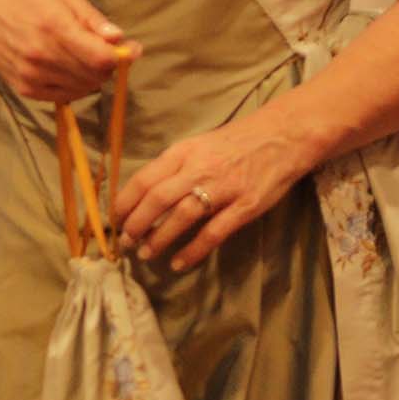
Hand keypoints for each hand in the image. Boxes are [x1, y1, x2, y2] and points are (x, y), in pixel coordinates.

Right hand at [0, 0, 134, 103]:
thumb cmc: (24, 1)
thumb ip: (91, 17)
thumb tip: (119, 39)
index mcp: (54, 27)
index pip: (100, 57)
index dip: (122, 56)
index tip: (130, 48)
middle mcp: (43, 56)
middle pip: (96, 75)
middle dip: (109, 65)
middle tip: (106, 49)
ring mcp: (34, 77)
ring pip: (84, 88)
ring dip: (94, 76)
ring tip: (84, 56)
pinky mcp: (28, 91)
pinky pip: (67, 96)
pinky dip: (77, 85)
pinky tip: (69, 67)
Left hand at [114, 109, 315, 272]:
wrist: (282, 136)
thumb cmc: (236, 143)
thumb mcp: (199, 145)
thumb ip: (175, 167)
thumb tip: (145, 194)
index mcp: (184, 151)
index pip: (145, 178)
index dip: (126, 202)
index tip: (115, 220)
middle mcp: (200, 168)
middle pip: (158, 199)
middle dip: (136, 224)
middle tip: (126, 242)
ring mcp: (224, 187)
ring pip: (182, 216)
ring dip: (159, 239)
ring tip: (146, 254)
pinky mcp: (245, 206)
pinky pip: (213, 233)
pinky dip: (192, 250)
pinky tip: (178, 262)